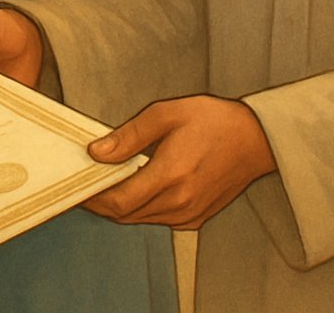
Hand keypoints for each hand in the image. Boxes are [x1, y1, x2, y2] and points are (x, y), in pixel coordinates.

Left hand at [82, 96, 275, 229]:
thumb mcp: (167, 114)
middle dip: (100, 203)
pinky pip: (157, 219)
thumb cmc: (215, 121)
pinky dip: (140, 209)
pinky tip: (135, 188)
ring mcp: (189, 214)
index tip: (77, 187)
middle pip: (125, 215)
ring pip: (139, 220)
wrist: (256, 139)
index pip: (118, 201)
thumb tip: (97, 152)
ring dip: (119, 207)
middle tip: (83, 185)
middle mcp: (180, 202)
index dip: (93, 198)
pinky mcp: (195, 219)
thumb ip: (129, 136)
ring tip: (105, 184)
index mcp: (171, 176)